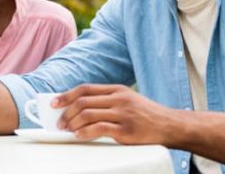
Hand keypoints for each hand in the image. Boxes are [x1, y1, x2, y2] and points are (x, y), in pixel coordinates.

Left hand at [54, 84, 177, 144]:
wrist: (170, 125)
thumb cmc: (147, 115)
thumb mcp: (128, 100)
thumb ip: (107, 101)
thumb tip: (79, 109)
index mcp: (117, 90)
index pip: (85, 89)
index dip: (66, 95)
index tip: (54, 103)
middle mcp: (118, 99)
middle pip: (83, 102)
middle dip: (66, 113)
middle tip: (59, 123)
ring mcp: (122, 114)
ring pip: (87, 114)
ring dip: (72, 123)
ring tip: (67, 130)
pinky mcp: (126, 130)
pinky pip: (98, 129)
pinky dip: (84, 132)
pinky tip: (79, 135)